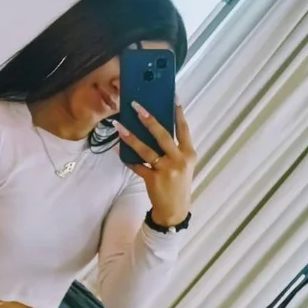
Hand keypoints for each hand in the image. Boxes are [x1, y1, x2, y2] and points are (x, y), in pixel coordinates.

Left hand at [115, 102, 195, 225]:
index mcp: (189, 153)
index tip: (172, 97)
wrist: (175, 210)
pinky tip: (118, 150)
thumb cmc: (178, 182)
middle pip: (163, 136)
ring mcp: (166, 170)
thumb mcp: (183, 164)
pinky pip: (137, 166)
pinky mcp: (153, 179)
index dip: (178, 113)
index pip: (184, 129)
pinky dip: (127, 158)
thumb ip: (174, 147)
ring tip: (119, 126)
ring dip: (131, 137)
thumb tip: (157, 126)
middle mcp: (179, 160)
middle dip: (149, 120)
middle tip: (137, 106)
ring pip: (146, 150)